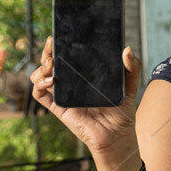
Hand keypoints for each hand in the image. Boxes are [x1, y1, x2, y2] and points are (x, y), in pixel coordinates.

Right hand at [30, 36, 142, 155]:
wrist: (118, 134)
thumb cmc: (121, 110)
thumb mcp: (130, 84)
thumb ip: (132, 66)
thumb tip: (127, 49)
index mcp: (82, 75)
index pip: (66, 56)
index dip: (60, 45)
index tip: (60, 36)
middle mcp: (69, 83)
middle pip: (49, 62)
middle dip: (47, 51)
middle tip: (53, 45)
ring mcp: (62, 95)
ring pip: (39, 76)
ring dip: (40, 67)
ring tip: (51, 64)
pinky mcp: (58, 107)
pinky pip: (40, 94)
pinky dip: (39, 84)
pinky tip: (51, 80)